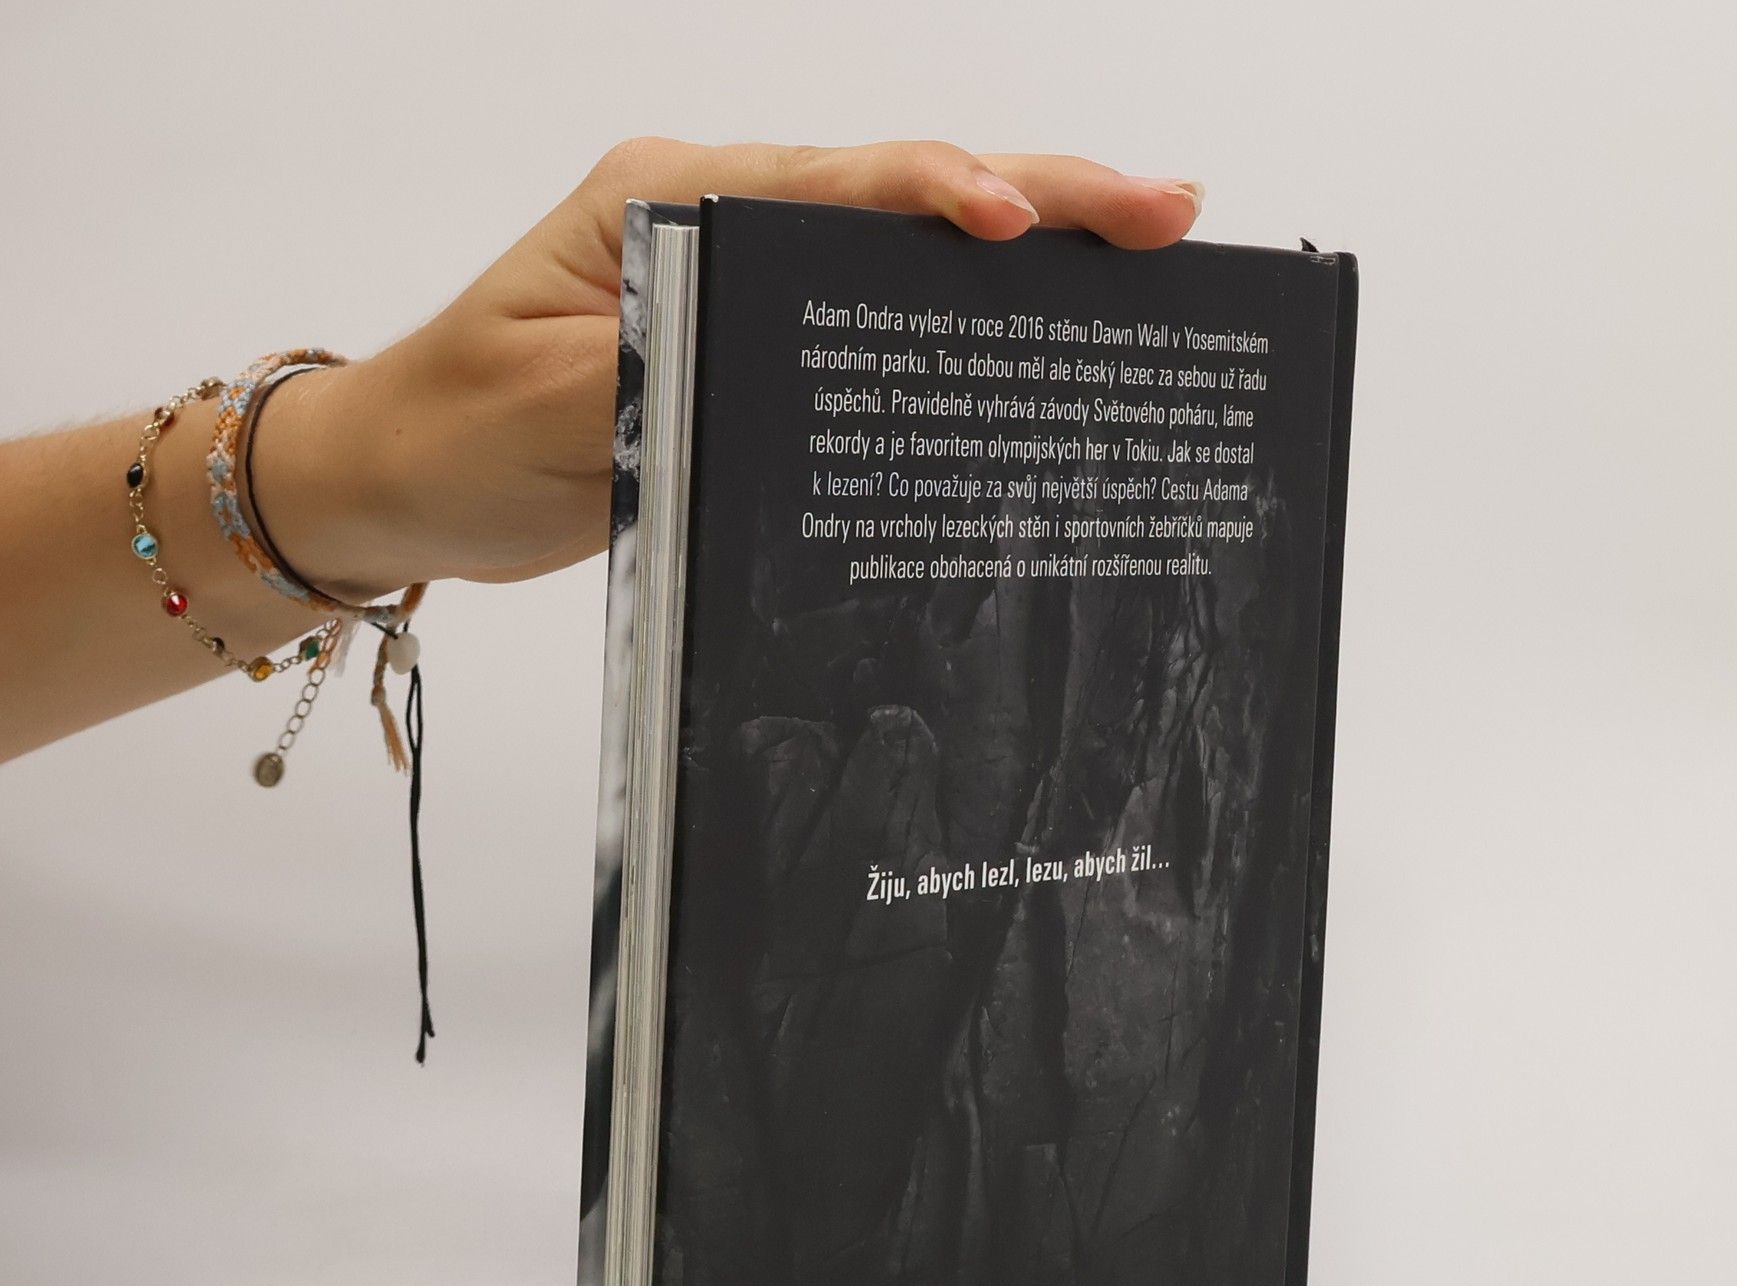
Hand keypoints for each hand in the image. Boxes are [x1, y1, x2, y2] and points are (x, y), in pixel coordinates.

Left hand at [260, 140, 1203, 599]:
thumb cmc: (454, 437)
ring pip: (898, 243)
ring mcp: (735, 270)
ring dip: (1022, 242)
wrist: (397, 480)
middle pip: (897, 190)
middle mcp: (714, 212)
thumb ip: (661, 366)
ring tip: (1143, 250)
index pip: (833, 182)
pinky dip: (956, 311)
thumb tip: (779, 346)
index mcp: (667, 199)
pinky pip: (866, 308)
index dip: (941, 195)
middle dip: (1039, 195)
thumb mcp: (547, 411)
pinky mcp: (743, 335)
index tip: (1026, 225)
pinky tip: (1032, 322)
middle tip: (1167, 210)